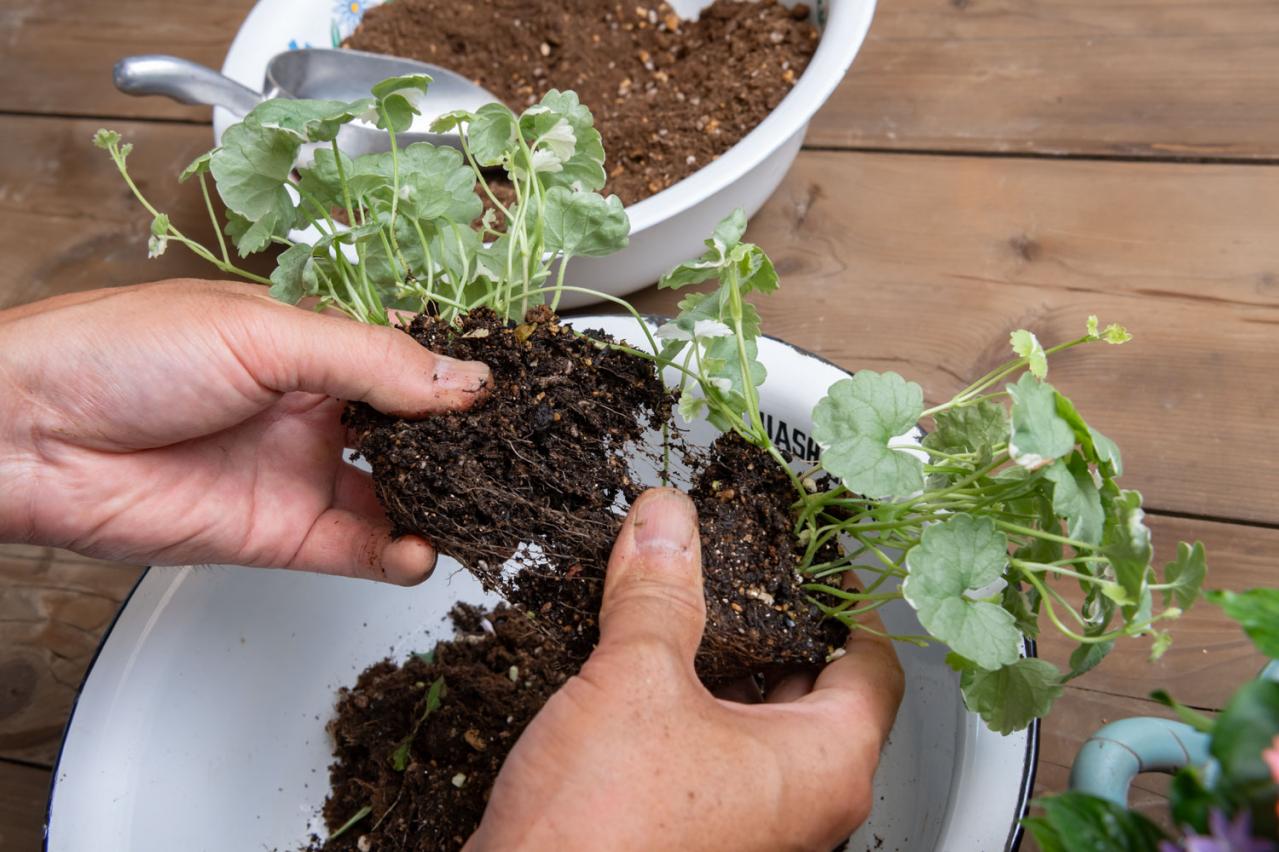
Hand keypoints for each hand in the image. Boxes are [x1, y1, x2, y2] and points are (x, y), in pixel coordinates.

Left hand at [0, 280, 488, 583]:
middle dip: (464, 444)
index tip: (513, 392)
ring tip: (481, 505)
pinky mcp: (283, 534)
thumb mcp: (263, 332)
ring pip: (400, 493)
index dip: (461, 376)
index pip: (410, 359)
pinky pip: (361, 548)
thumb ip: (369, 360)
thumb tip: (464, 380)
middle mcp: (316, 407)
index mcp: (314, 341)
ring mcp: (303, 471)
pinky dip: (401, 554)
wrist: (26, 434)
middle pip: (416, 430)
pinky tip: (420, 546)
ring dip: (443, 502)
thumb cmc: (120, 351)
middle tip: (511, 454)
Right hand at [469, 488, 904, 850]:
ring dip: (727, 667)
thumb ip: (657, 593)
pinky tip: (645, 677)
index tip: (821, 562)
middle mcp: (802, 810)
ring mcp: (751, 831)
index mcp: (823, 768)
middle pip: (818, 693)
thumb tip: (668, 523)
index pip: (875, 666)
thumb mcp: (634, 681)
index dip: (849, 602)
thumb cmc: (602, 835)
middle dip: (776, 627)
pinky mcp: (698, 839)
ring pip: (762, 727)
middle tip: (742, 572)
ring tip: (685, 611)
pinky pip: (717, 760)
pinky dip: (695, 710)